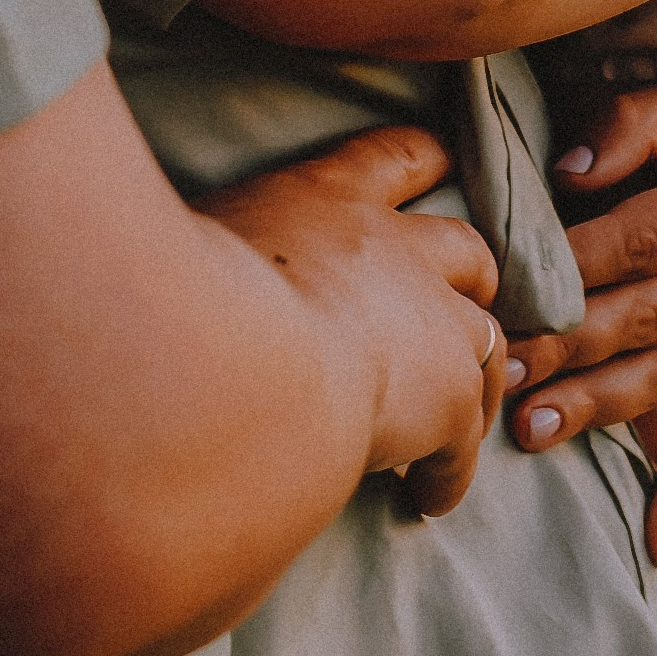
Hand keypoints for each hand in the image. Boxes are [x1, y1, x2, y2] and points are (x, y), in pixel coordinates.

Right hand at [203, 123, 507, 515]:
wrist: (237, 360)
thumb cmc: (187, 295)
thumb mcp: (198, 241)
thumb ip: (215, 246)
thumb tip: (169, 258)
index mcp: (329, 197)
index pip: (393, 157)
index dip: (423, 160)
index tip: (440, 161)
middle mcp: (395, 249)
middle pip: (466, 249)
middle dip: (471, 277)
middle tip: (465, 305)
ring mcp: (434, 323)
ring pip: (487, 343)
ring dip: (476, 377)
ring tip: (460, 417)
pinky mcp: (448, 399)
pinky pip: (462, 443)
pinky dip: (449, 470)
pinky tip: (424, 498)